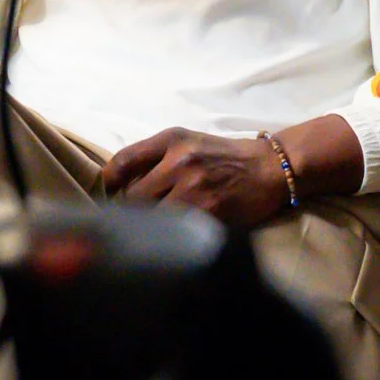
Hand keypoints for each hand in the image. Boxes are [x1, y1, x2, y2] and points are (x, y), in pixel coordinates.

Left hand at [101, 128, 290, 230]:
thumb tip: (121, 184)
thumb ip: (156, 157)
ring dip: (148, 227)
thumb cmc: (225, 156)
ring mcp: (193, 188)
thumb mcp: (190, 143)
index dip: (110, 182)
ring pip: (152, 217)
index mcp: (172, 140)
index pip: (124, 161)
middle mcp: (179, 161)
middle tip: (130, 220)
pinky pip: (175, 230)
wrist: (270, 168)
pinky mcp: (208, 212)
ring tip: (149, 233)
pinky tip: (171, 239)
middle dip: (130, 211)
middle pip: (134, 196)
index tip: (110, 194)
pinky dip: (169, 237)